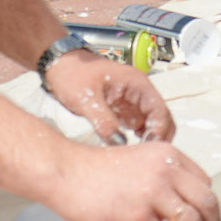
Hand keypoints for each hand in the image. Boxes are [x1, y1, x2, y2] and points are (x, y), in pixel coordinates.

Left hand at [42, 47, 173, 146]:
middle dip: (158, 137)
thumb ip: (103, 121)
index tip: (148, 148)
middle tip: (144, 156)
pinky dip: (139, 138)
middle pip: (161, 118)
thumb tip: (119, 143)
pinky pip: (139, 126)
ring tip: (137, 155)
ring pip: (152, 123)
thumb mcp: (86, 99)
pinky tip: (129, 149)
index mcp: (136, 83)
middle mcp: (139, 91)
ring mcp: (132, 100)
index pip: (160, 110)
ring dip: (150, 139)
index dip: (159, 131)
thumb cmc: (72, 73)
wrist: (58, 65)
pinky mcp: (123, 109)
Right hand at [49, 138, 220, 220]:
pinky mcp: (136, 218)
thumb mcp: (140, 160)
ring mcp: (151, 195)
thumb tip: (180, 205)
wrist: (67, 172)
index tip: (210, 218)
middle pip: (206, 202)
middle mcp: (164, 171)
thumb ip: (162, 176)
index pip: (203, 182)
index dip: (210, 203)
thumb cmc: (97, 169)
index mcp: (167, 155)